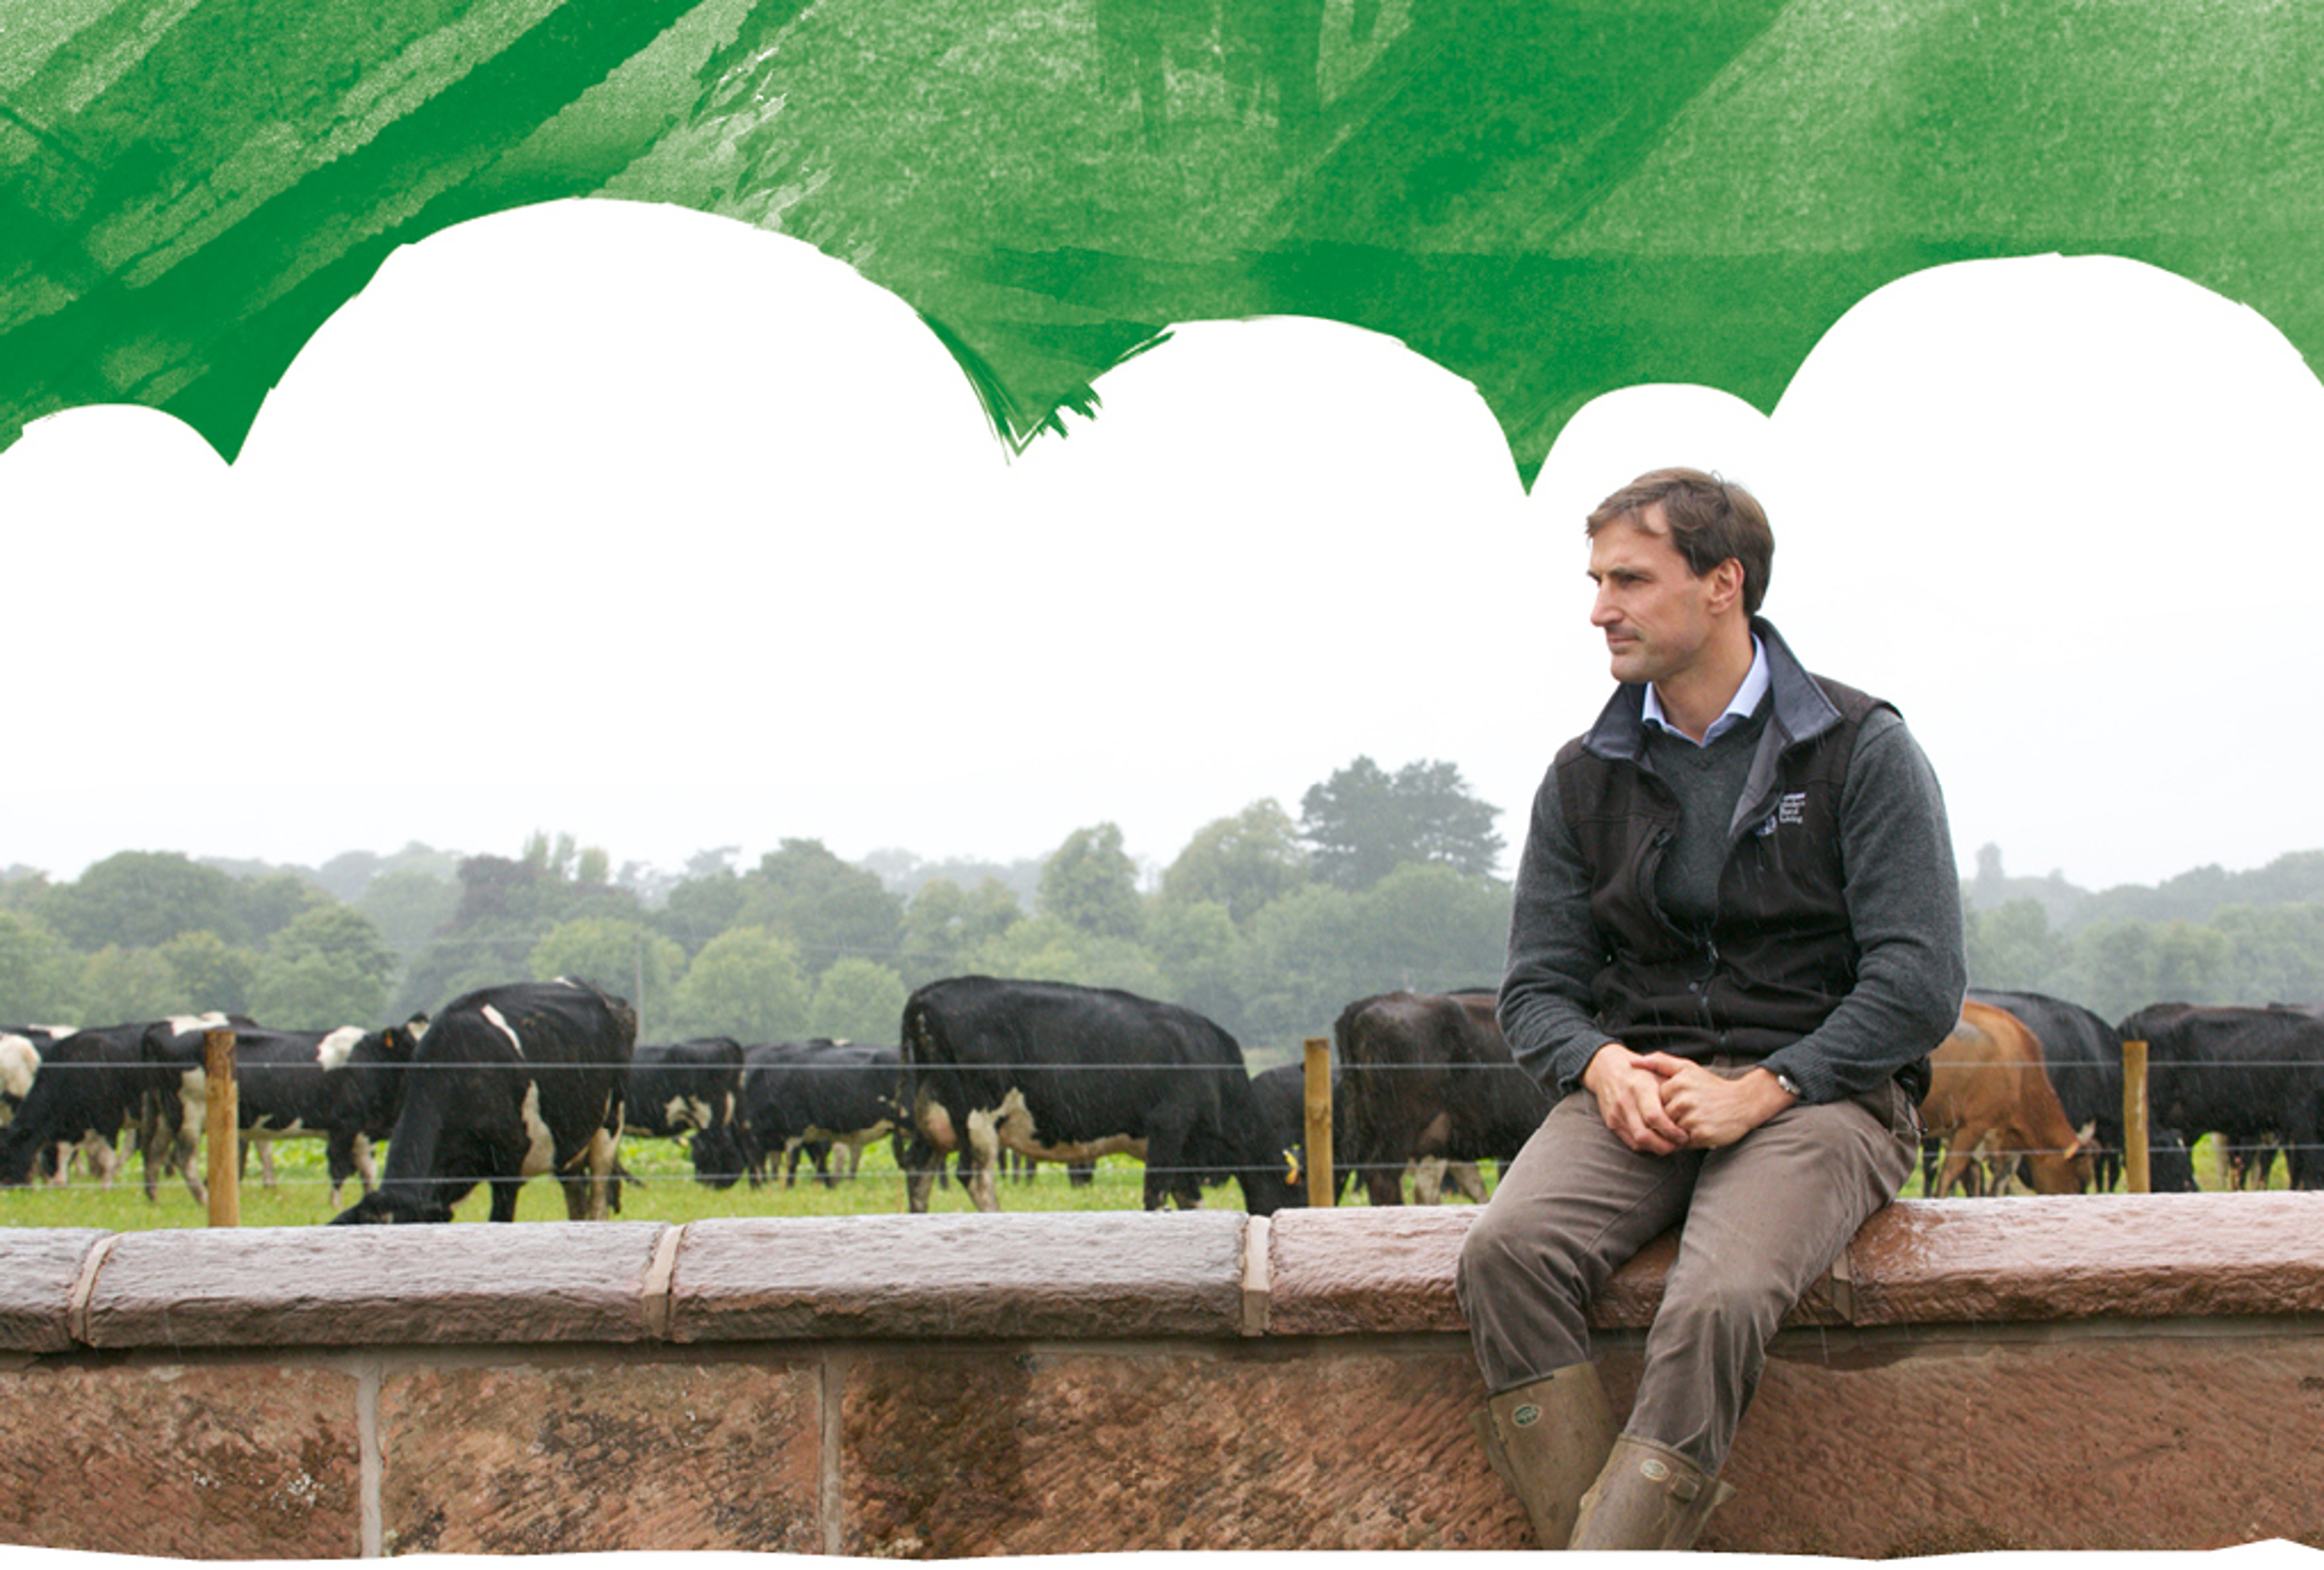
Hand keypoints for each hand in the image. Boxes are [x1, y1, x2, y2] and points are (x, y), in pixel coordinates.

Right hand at [1581, 1044, 1690, 1154]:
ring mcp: (1616, 1114)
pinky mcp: (1611, 1122)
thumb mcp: (1658, 1071)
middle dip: (1665, 1145)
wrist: (1607, 1068)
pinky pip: (1631, 1142)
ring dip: (1656, 1147)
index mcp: (1640, 1087)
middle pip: (1645, 1135)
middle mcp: (1625, 1101)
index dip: (1671, 1131)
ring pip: (1638, 1142)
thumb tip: (1690, 1111)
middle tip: (1679, 1144)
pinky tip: (1657, 1141)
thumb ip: (1672, 1090)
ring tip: (1670, 1144)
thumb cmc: (1639, 1071)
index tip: (1684, 1135)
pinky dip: (1646, 1146)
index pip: (1655, 1117)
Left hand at [1645, 1060, 1795, 1148]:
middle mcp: (1684, 1099)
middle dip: (1672, 1119)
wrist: (1743, 1103)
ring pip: (1671, 1131)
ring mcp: (1694, 1117)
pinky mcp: (1702, 1134)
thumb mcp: (1687, 1067)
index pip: (1656, 1102)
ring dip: (1680, 1130)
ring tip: (1697, 1120)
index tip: (1681, 1101)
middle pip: (1663, 1117)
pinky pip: (1683, 1143)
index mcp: (1678, 1083)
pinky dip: (1689, 1140)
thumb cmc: (1711, 1086)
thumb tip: (1632, 1062)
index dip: (1666, 1105)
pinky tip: (1702, 1129)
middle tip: (1692, 1112)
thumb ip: (1659, 1062)